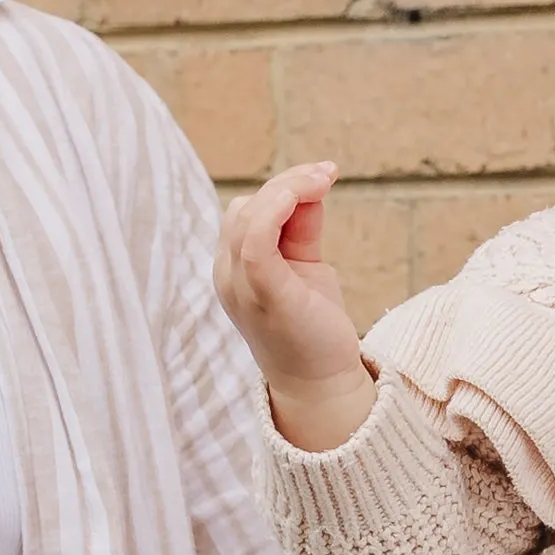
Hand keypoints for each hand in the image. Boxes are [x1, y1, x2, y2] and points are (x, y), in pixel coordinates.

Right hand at [216, 162, 376, 447]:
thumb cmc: (312, 324)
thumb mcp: (306, 266)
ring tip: (323, 178)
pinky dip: (276, 209)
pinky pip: (255, 242)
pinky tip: (306, 195)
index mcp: (233, 267)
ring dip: (288, 187)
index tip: (321, 175)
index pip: (245, 211)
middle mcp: (228, 275)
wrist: (320, 381)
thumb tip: (311, 189)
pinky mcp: (264, 295)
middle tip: (326, 173)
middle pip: (245, 208)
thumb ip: (301, 230)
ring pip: (248, 217)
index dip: (281, 187)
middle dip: (288, 182)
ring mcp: (240, 286)